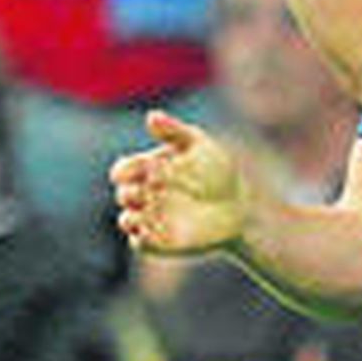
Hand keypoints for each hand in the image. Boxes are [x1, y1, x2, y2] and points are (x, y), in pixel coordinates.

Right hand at [111, 110, 247, 255]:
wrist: (238, 206)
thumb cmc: (216, 171)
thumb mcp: (197, 144)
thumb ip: (173, 130)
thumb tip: (150, 116)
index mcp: (146, 170)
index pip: (123, 169)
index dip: (129, 169)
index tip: (150, 168)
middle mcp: (143, 195)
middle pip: (123, 194)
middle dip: (134, 191)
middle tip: (157, 187)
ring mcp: (150, 220)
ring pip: (126, 221)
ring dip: (133, 217)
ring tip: (152, 210)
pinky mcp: (159, 243)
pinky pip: (140, 244)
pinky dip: (143, 238)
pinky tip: (158, 229)